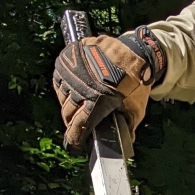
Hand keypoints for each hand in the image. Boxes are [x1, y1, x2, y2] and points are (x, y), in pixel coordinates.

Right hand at [53, 27, 165, 151]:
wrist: (130, 52)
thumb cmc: (134, 82)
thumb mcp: (136, 108)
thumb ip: (129, 127)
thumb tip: (127, 141)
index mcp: (94, 104)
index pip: (76, 127)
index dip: (75, 137)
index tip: (75, 143)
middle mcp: (79, 90)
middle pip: (67, 114)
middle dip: (72, 121)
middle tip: (77, 124)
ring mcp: (70, 74)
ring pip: (62, 97)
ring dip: (68, 103)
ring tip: (77, 105)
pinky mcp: (66, 62)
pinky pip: (59, 81)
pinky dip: (64, 88)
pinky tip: (73, 90)